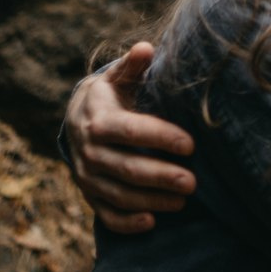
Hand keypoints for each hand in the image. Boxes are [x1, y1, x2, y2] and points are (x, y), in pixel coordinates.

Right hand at [63, 41, 196, 233]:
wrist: (77, 119)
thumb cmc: (111, 95)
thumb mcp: (119, 76)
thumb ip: (133, 65)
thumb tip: (146, 48)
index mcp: (98, 120)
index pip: (129, 131)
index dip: (159, 137)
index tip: (190, 144)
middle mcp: (89, 151)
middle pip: (126, 168)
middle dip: (161, 176)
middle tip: (193, 181)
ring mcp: (88, 177)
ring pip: (120, 195)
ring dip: (152, 200)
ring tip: (184, 200)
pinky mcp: (90, 196)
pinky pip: (106, 214)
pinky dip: (127, 222)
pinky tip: (152, 222)